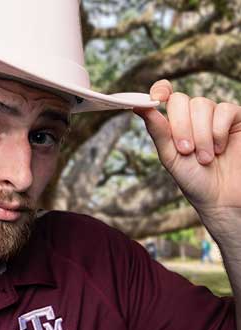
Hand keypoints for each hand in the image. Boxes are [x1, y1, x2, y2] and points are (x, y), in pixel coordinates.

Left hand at [134, 80, 240, 230]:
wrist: (222, 199)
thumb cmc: (194, 179)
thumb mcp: (170, 156)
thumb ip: (157, 130)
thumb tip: (139, 107)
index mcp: (174, 122)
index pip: (165, 93)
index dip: (160, 90)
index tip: (157, 99)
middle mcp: (194, 115)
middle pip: (181, 100)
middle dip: (181, 126)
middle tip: (186, 151)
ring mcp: (215, 116)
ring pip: (202, 105)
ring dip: (201, 134)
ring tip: (204, 158)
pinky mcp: (236, 119)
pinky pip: (224, 110)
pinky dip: (218, 131)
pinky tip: (219, 149)